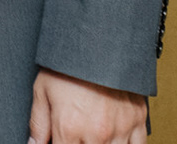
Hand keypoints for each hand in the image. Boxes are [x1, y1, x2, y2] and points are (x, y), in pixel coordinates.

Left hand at [29, 69, 147, 143]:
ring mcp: (120, 129)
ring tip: (93, 135)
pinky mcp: (138, 120)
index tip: (60, 138)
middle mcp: (96, 134)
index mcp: (68, 128)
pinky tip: (115, 139)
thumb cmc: (68, 64)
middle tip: (77, 134)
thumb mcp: (42, 91)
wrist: (98, 41)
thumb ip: (38, 123)